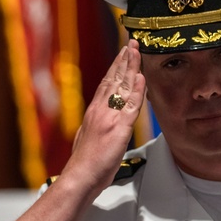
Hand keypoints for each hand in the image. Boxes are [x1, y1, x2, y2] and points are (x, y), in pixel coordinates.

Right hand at [61, 40, 145, 192]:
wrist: (79, 177)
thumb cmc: (83, 166)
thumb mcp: (87, 140)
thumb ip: (95, 128)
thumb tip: (98, 124)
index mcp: (93, 113)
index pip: (106, 84)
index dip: (114, 68)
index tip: (121, 54)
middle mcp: (100, 110)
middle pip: (113, 79)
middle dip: (123, 60)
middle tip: (131, 43)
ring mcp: (109, 117)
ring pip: (122, 86)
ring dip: (131, 66)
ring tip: (137, 50)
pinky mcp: (118, 128)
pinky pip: (131, 105)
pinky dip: (137, 89)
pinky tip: (141, 76)